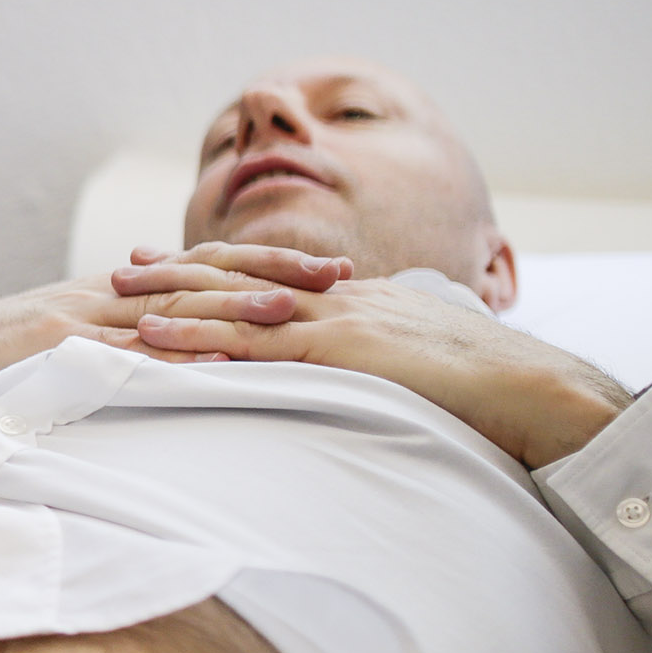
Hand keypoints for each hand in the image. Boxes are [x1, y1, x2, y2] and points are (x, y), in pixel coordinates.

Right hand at [0, 244, 348, 405]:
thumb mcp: (69, 338)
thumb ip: (123, 334)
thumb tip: (181, 342)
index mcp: (114, 290)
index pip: (204, 266)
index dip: (266, 264)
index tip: (326, 271)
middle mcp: (107, 296)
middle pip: (204, 276)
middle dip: (275, 275)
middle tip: (341, 277)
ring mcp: (81, 322)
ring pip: (171, 309)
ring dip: (233, 308)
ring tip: (293, 308)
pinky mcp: (55, 353)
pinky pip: (120, 354)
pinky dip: (168, 356)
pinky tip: (211, 361)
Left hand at [130, 269, 630, 468]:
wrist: (537, 386)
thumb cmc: (497, 389)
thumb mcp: (432, 363)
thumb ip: (395, 360)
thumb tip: (380, 373)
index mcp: (365, 299)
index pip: (279, 278)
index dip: (225, 270)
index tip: (178, 263)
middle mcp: (342, 298)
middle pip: (243, 276)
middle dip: (179, 270)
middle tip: (123, 265)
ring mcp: (335, 320)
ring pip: (232, 302)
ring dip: (169, 296)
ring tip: (113, 291)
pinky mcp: (333, 350)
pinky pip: (247, 342)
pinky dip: (194, 338)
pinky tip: (150, 338)